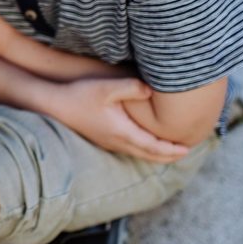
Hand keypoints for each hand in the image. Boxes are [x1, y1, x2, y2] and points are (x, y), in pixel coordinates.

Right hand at [42, 78, 189, 162]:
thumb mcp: (106, 88)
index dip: (172, 150)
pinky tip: (145, 141)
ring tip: (170, 149)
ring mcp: (109, 142)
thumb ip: (132, 87)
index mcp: (123, 132)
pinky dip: (144, 149)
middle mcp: (117, 142)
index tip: (188, 149)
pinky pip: (129, 148)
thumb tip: (152, 89)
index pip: (154, 147)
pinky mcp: (102, 138)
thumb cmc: (80, 95)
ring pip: (138, 153)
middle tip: (186, 153)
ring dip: (156, 154)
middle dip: (168, 156)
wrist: (54, 104)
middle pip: (149, 155)